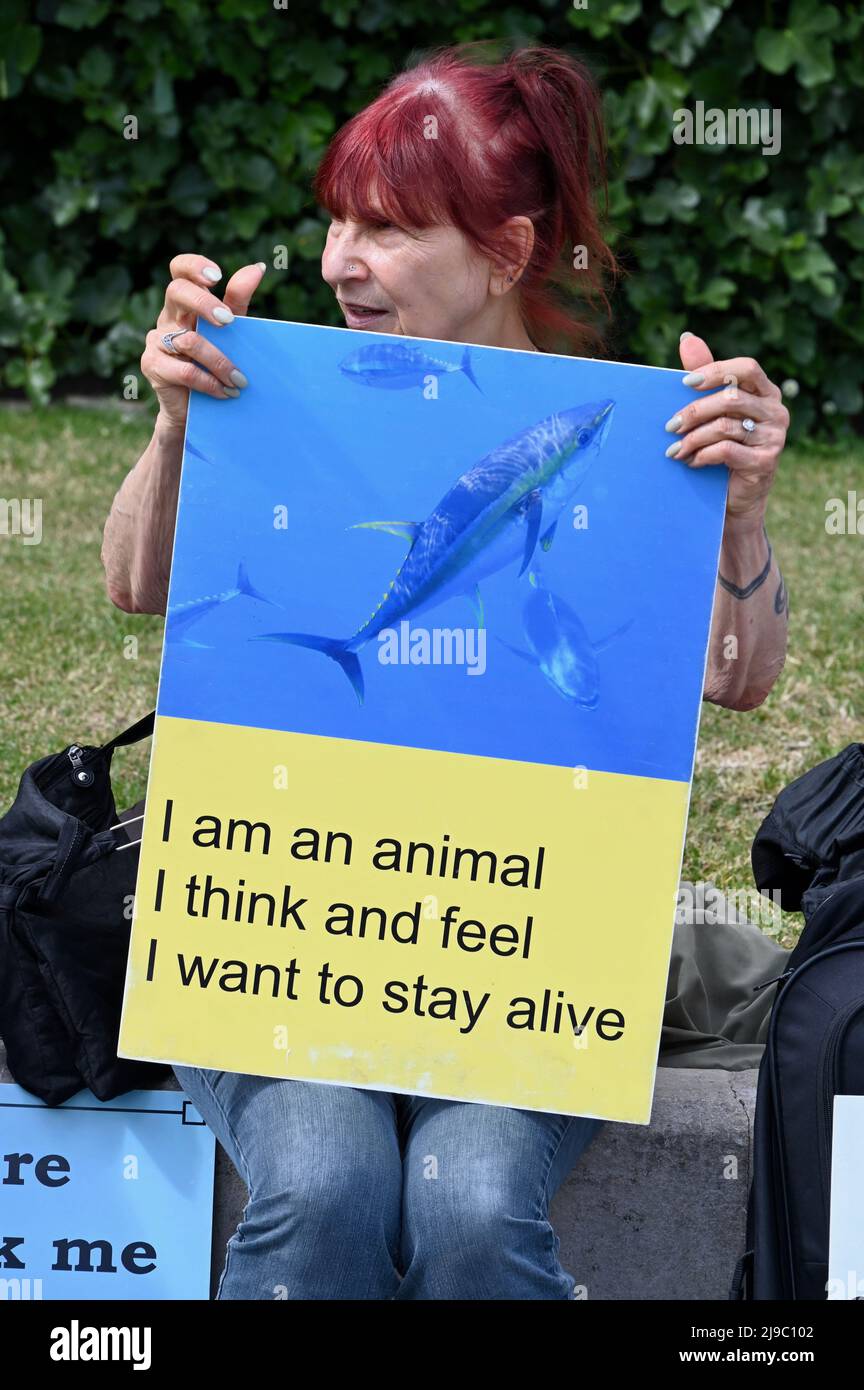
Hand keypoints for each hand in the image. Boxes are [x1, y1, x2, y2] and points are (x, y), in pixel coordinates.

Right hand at [141, 254, 265, 429]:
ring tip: (240, 380)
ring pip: (188, 340)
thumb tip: (258, 267)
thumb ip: (237, 301)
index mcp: (185, 303)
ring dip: (220, 362)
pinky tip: (225, 392)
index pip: (180, 270)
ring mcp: (156, 340)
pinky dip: (209, 382)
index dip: (194, 266)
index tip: (217, 277)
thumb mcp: (230, 332)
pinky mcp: (152, 366)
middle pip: (176, 292)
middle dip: (204, 303)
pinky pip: (184, 370)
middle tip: (228, 321)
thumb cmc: (214, 364)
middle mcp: (168, 317)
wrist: (196, 409)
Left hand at [665, 332, 789, 528]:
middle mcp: (776, 411)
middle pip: (731, 398)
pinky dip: (703, 455)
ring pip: (726, 426)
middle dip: (694, 411)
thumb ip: (705, 378)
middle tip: (669, 426)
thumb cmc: (724, 446)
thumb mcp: (713, 411)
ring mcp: (775, 437)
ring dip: (693, 438)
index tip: (685, 383)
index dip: (716, 371)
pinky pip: (728, 451)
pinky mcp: (766, 461)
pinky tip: (691, 461)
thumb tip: (687, 338)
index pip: (747, 368)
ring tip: (674, 450)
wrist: (736, 497)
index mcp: (766, 392)